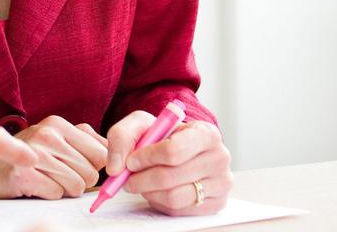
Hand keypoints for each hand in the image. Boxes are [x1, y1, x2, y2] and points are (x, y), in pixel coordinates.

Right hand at [0, 116, 107, 199]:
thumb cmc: (22, 156)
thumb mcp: (52, 139)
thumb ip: (82, 140)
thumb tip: (112, 153)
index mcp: (58, 124)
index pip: (101, 151)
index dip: (97, 167)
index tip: (83, 170)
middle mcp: (48, 134)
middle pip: (91, 173)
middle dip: (79, 181)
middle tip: (58, 176)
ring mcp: (35, 154)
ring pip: (77, 186)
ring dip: (64, 189)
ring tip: (46, 180)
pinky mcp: (23, 175)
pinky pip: (57, 194)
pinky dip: (49, 194)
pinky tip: (35, 186)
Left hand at [106, 112, 232, 215]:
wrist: (182, 150)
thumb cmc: (164, 136)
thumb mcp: (141, 125)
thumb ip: (121, 136)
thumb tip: (116, 167)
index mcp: (206, 133)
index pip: (173, 151)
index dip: (147, 159)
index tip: (130, 161)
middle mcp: (220, 157)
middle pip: (170, 177)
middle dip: (141, 180)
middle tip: (127, 179)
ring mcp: (221, 183)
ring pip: (174, 197)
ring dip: (149, 192)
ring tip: (141, 183)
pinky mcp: (217, 203)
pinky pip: (180, 211)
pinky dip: (160, 202)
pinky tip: (156, 191)